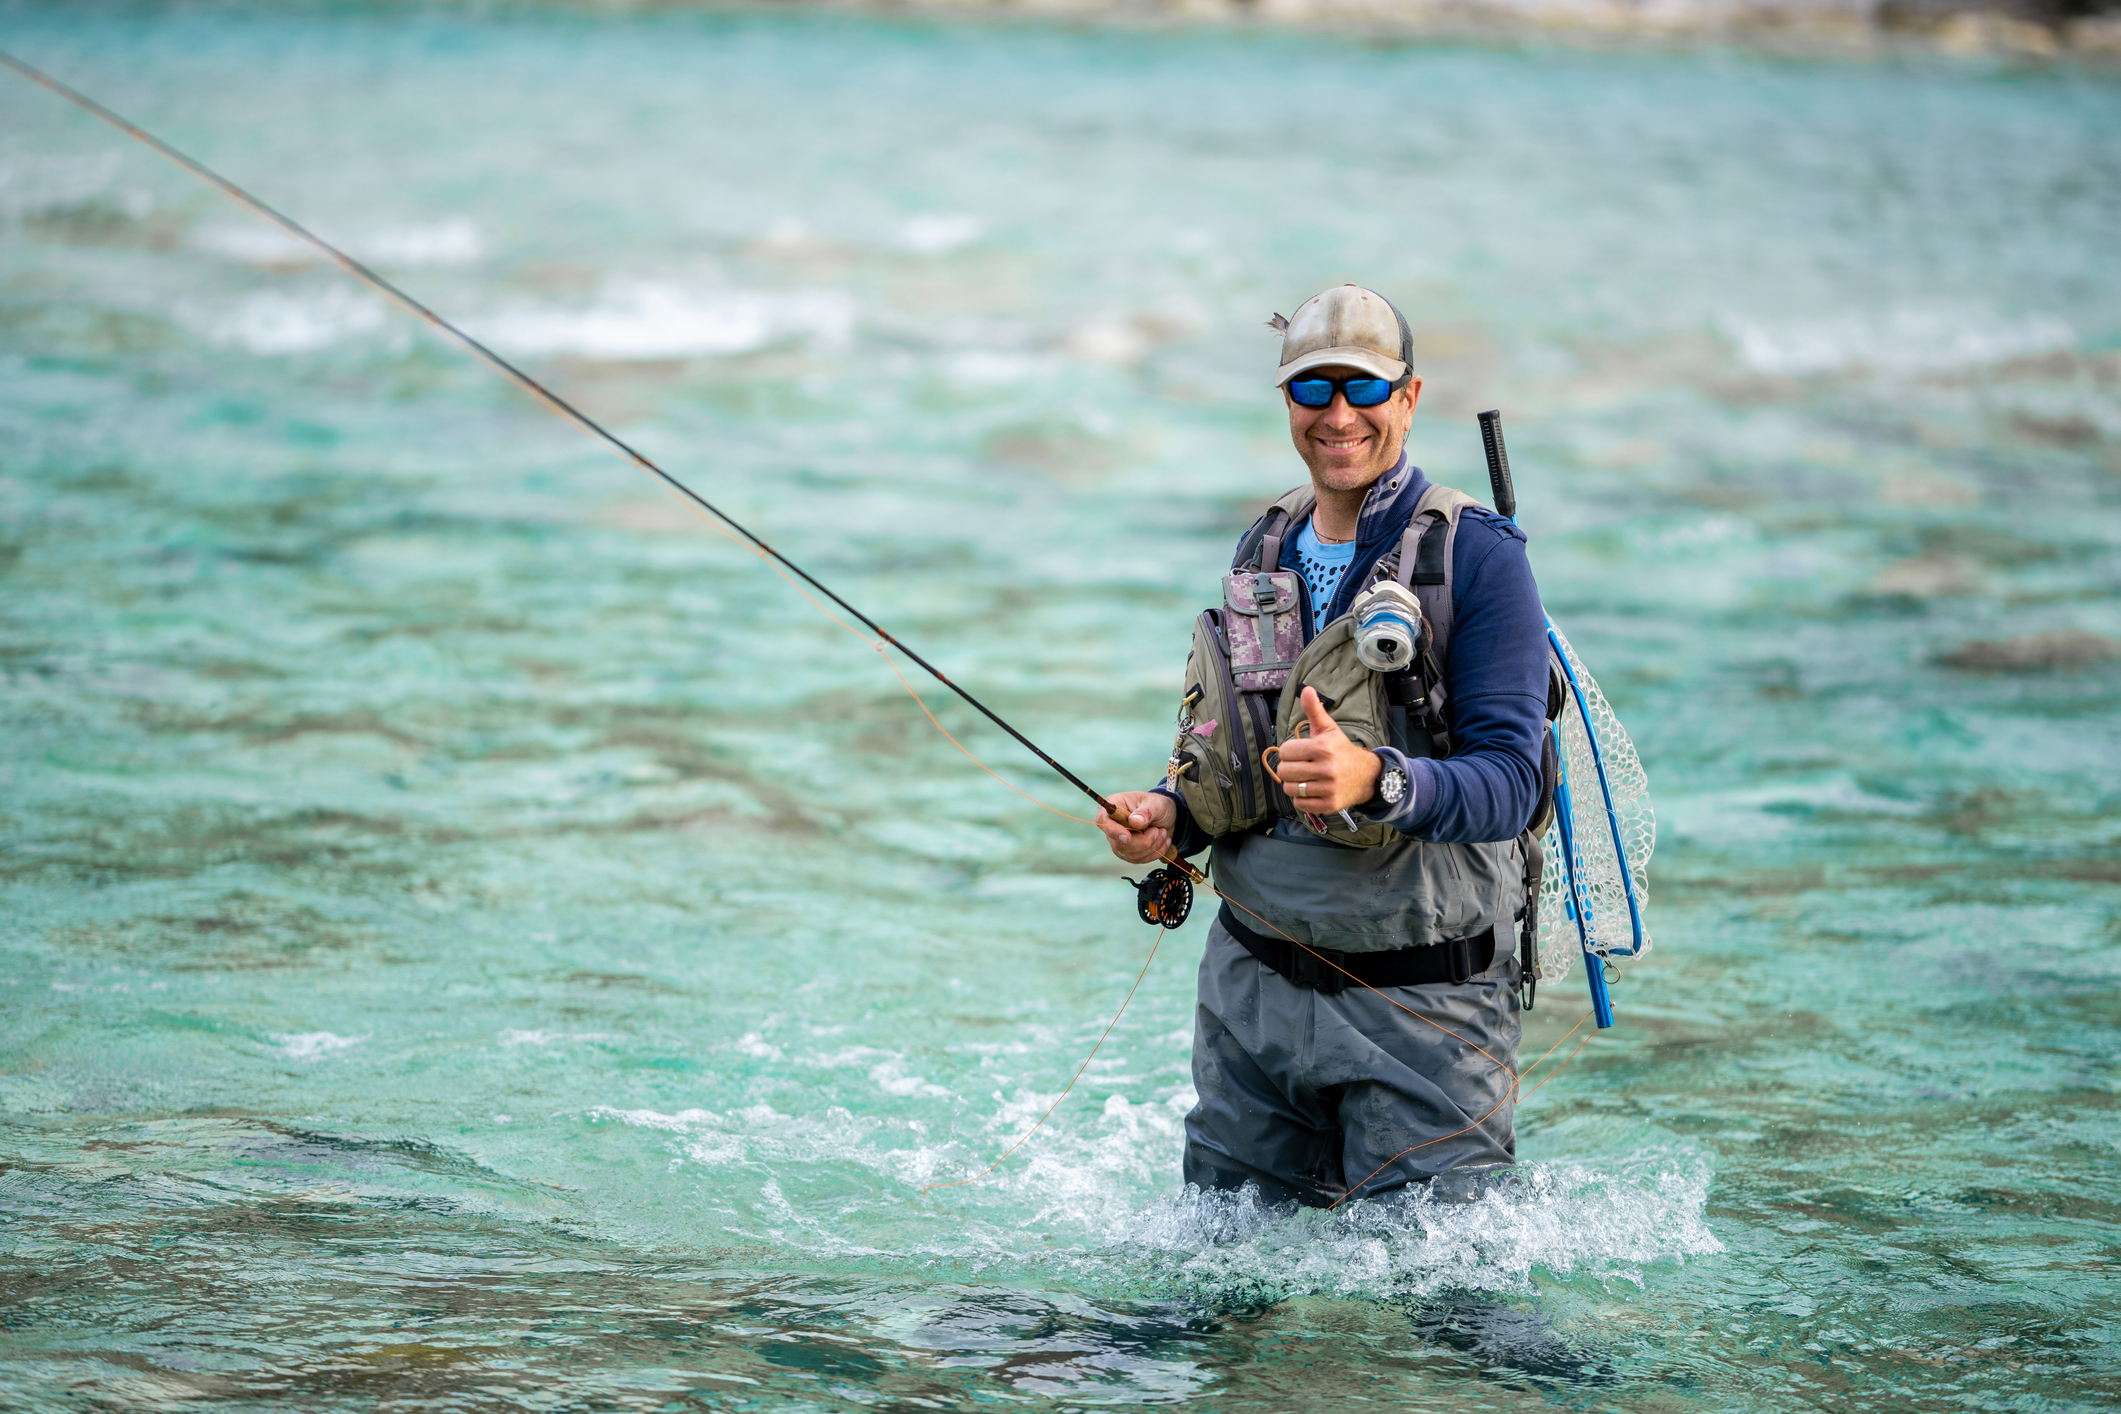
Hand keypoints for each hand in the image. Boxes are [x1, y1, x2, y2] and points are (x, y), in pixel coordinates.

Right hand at [1096, 790, 1175, 865]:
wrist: (1167, 816)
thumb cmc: (1157, 805)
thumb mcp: (1155, 804)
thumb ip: (1145, 812)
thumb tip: (1134, 822)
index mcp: (1114, 807)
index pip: (1103, 821)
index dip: (1113, 831)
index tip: (1128, 837)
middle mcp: (1113, 826)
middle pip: (1118, 844)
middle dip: (1143, 841)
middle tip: (1158, 830)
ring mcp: (1119, 842)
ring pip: (1131, 855)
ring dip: (1153, 845)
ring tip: (1162, 831)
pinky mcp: (1129, 853)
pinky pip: (1141, 860)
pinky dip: (1156, 852)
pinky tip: (1163, 841)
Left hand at [1275, 687, 1382, 815]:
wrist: (1366, 775)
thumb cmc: (1341, 750)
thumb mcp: (1328, 729)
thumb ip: (1314, 710)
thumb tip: (1306, 690)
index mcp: (1323, 748)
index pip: (1285, 751)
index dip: (1290, 751)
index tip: (1300, 752)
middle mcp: (1326, 769)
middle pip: (1284, 772)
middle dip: (1289, 768)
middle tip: (1301, 766)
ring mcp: (1328, 788)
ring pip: (1290, 789)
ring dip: (1294, 784)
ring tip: (1306, 778)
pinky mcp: (1329, 804)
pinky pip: (1300, 804)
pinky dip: (1302, 798)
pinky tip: (1312, 789)